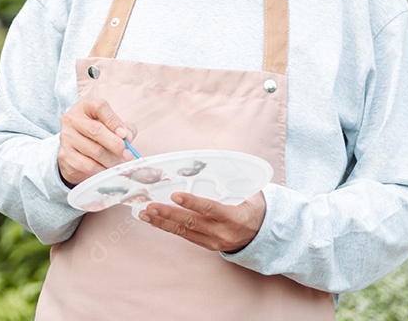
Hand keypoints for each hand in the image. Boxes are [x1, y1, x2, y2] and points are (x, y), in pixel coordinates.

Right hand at [58, 98, 136, 185]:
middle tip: (128, 154)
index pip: (99, 107)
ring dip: (111, 160)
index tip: (125, 135)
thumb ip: (124, 128)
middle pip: (95, 130)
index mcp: (85, 106)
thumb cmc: (97, 134)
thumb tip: (128, 137)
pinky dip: (102, 169)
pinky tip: (108, 169)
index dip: (114, 121)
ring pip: (94, 150)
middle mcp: (72, 119)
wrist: (75, 151)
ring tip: (120, 164)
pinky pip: (88, 165)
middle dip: (115, 144)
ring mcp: (66, 137)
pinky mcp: (66, 156)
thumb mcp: (110, 125)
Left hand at [139, 191, 265, 252]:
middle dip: (168, 214)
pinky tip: (155, 221)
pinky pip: (185, 237)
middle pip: (191, 222)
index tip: (175, 195)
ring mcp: (214, 241)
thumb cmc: (253, 208)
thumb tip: (217, 161)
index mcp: (235, 217)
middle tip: (150, 206)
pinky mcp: (207, 246)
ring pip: (184, 232)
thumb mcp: (251, 194)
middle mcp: (223, 232)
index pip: (211, 209)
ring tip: (145, 213)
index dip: (193, 203)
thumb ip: (235, 182)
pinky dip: (168, 228)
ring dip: (162, 222)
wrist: (262, 235)